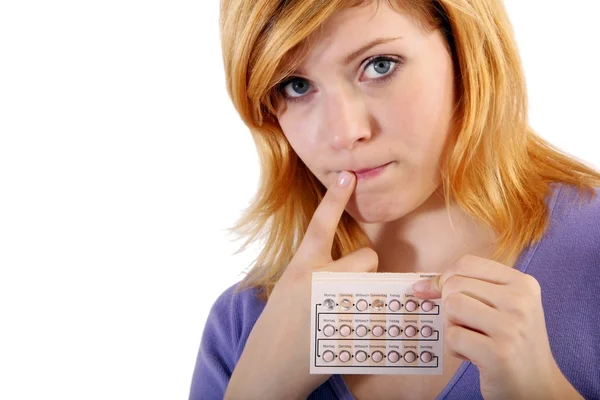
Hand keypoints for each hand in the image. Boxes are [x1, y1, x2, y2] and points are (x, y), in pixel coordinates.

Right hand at [225, 171, 377, 399]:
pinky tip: (353, 334)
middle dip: (364, 269)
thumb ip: (312, 271)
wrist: (267, 369)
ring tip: (352, 310)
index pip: (319, 225)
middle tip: (350, 291)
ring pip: (375, 280)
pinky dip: (373, 320)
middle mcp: (318, 280)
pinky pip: (378, 313)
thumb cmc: (277, 328)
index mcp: (300, 268)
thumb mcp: (288, 289)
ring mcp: (336, 304)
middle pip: (367, 256)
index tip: (347, 175)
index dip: (334, 198)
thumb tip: (342, 264)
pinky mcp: (349, 328)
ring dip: (371, 290)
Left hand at [412, 255, 582, 399]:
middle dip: (450, 306)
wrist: (539, 387)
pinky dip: (456, 349)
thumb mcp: (502, 307)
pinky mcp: (498, 353)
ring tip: (473, 339)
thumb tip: (421, 286)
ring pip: (451, 307)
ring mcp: (511, 326)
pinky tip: (475, 356)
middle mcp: (520, 301)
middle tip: (468, 326)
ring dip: (452, 326)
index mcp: (523, 283)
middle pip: (455, 285)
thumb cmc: (512, 343)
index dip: (443, 277)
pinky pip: (452, 337)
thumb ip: (469, 289)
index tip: (430, 290)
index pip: (467, 264)